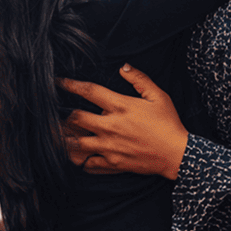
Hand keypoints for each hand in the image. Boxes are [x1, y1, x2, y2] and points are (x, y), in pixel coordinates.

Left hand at [59, 65, 188, 180]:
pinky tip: (74, 157)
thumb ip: (139, 79)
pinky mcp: (112, 163)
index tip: (58, 81)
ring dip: (64, 138)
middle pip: (75, 117)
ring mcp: (109, 146)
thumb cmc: (169, 123)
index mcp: (120, 106)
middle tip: (53, 112)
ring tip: (54, 135)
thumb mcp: (158, 96)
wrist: (177, 154)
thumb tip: (123, 67)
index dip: (70, 84)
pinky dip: (79, 161)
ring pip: (76, 143)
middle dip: (63, 114)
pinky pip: (88, 164)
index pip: (89, 91)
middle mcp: (110, 126)